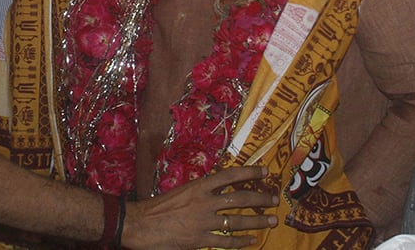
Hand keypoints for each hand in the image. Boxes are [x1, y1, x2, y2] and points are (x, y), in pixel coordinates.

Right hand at [121, 166, 277, 249]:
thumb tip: (214, 192)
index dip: (249, 173)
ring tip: (272, 221)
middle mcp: (204, 202)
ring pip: (237, 221)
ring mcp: (203, 222)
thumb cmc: (155, 207)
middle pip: (239, 199)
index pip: (229, 176)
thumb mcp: (179, 192)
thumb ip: (198, 192)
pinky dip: (241, 242)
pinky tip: (252, 241)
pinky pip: (226, 242)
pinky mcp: (200, 240)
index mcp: (197, 186)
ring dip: (257, 221)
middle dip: (260, 199)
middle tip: (275, 199)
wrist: (139, 224)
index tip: (265, 172)